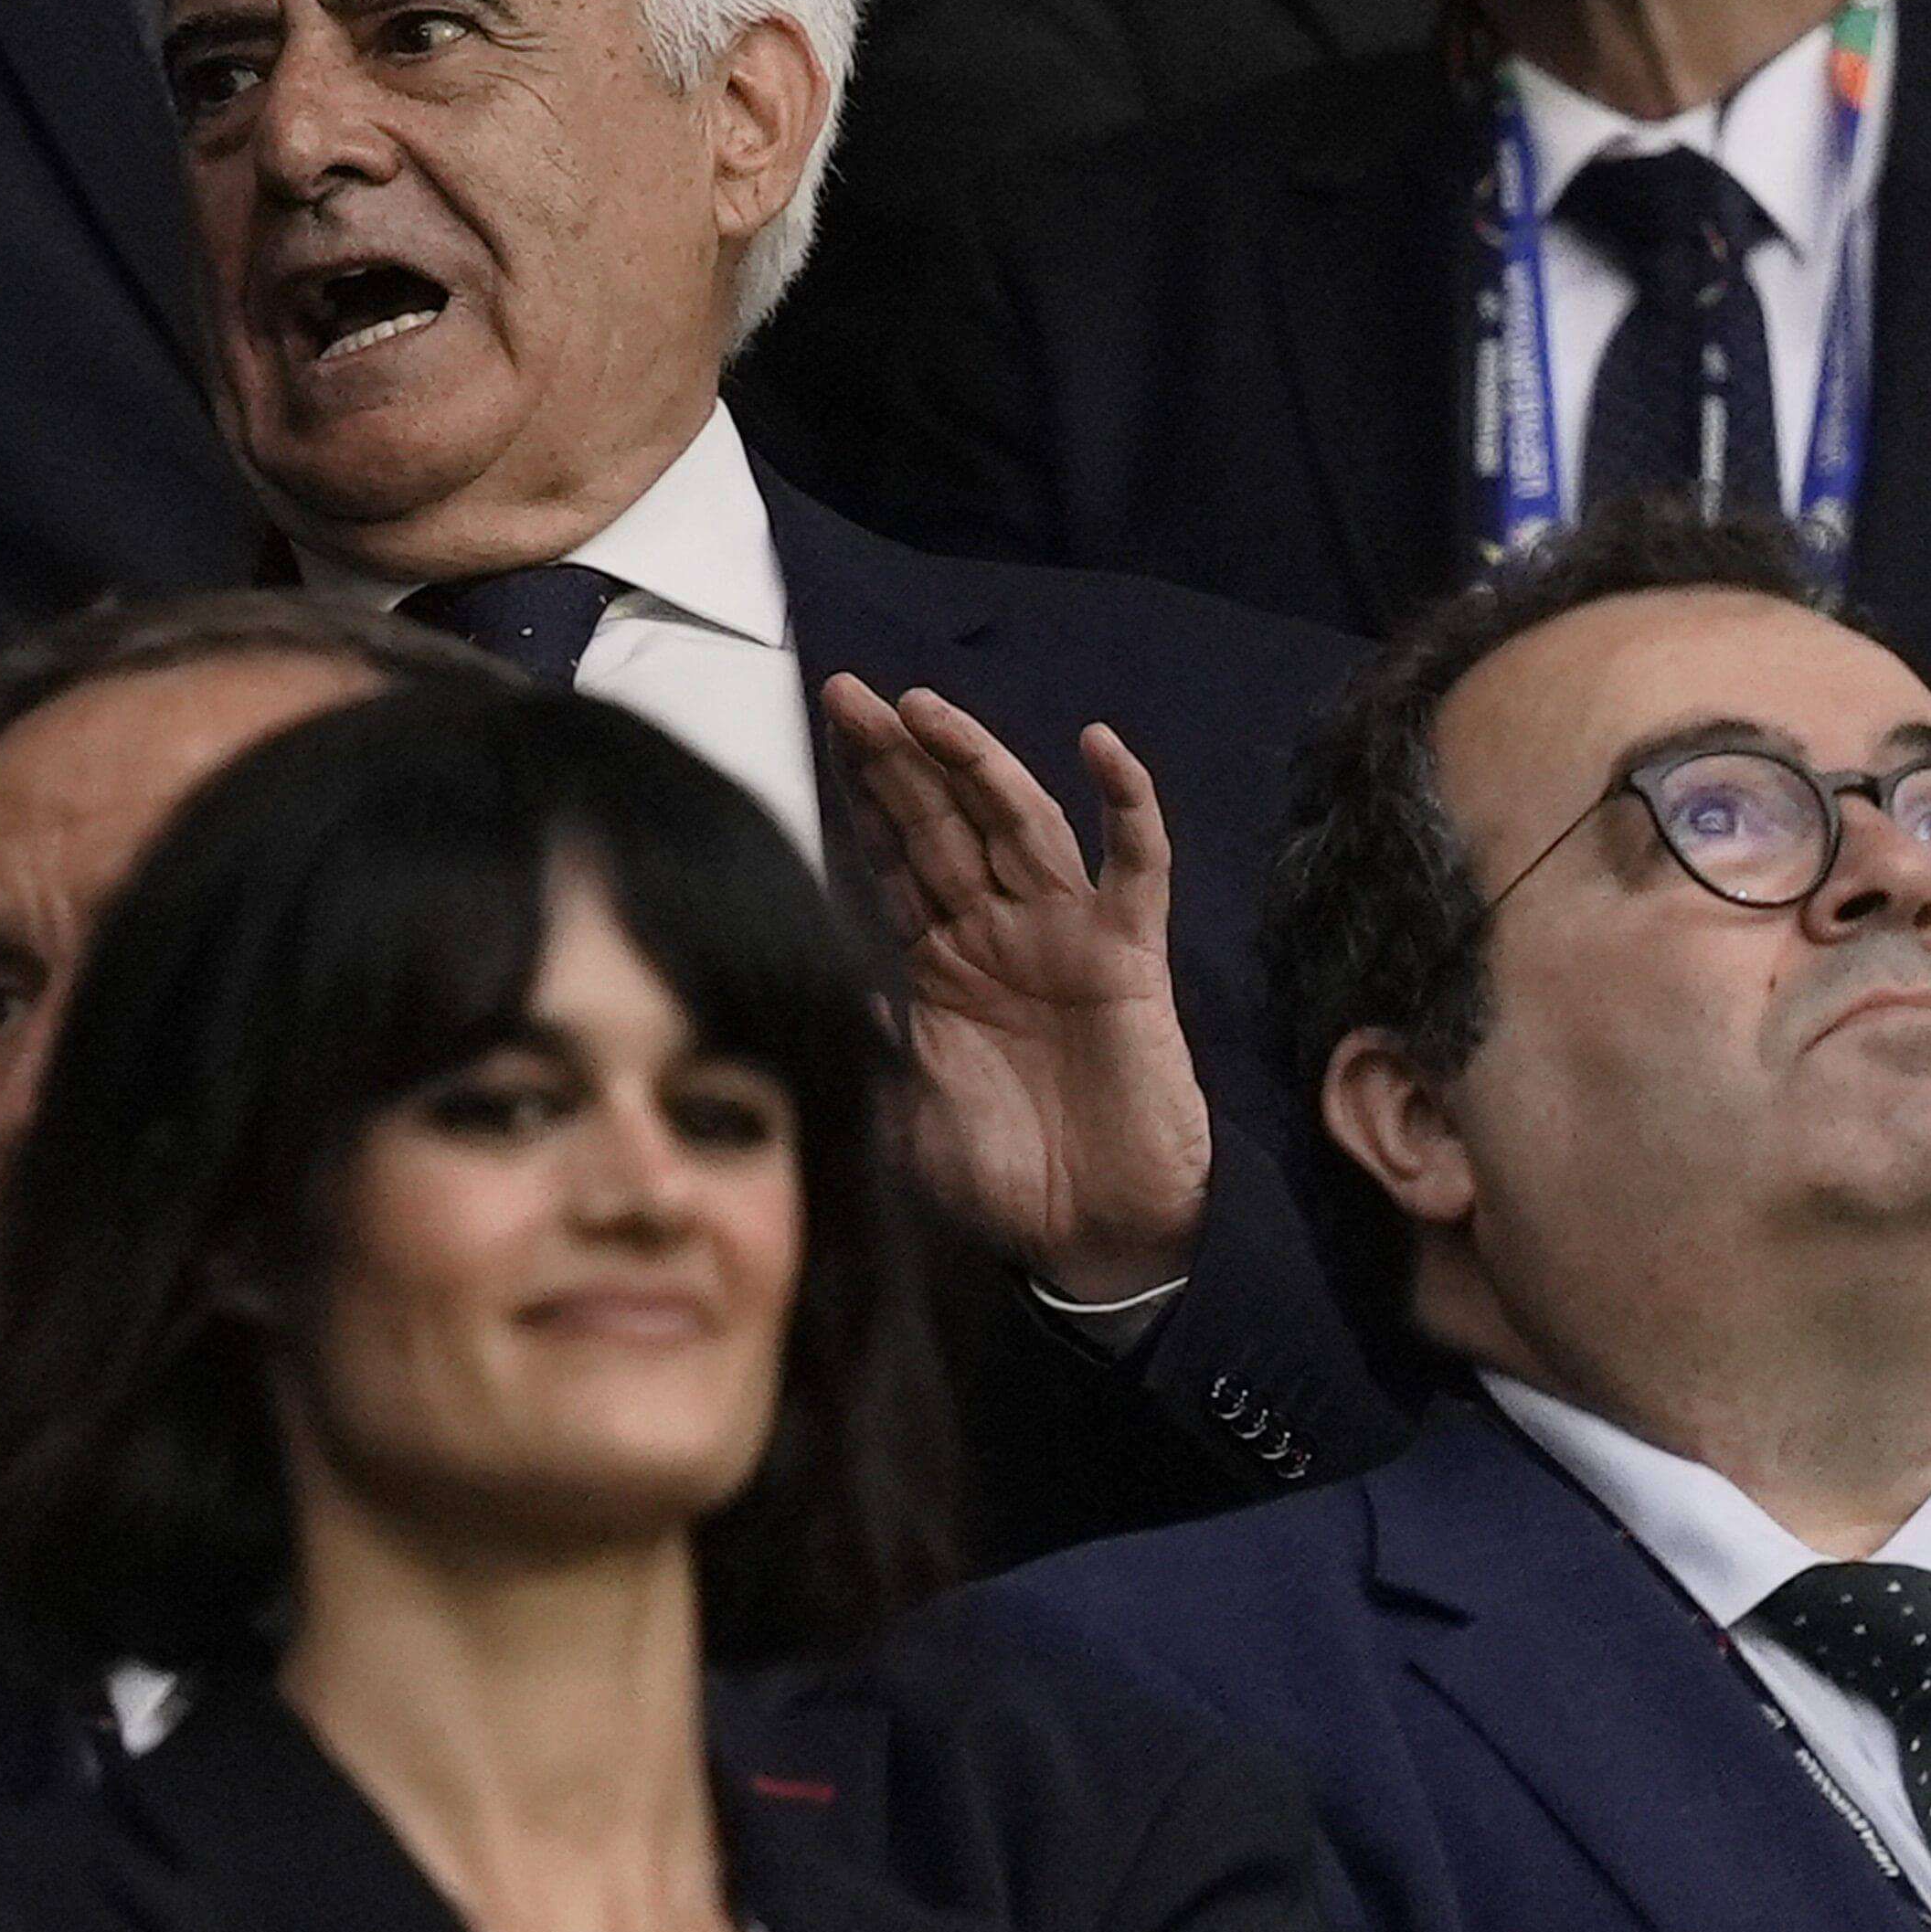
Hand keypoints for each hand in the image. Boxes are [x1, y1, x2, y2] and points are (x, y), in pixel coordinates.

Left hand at [825, 677, 1213, 1302]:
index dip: (858, 793)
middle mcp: (996, 931)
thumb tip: (794, 978)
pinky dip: (1127, 803)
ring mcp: (1064, 936)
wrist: (1087, 1238)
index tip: (815, 727)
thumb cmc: (997, 1176)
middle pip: (940, 821)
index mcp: (936, 958)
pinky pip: (1136, 866)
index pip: (890, 853)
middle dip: (894, 758)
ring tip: (922, 707)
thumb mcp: (896, 1101)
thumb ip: (856, 1033)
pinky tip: (1100, 744)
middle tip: (845, 693)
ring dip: (975, 762)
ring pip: (1018, 823)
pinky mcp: (1128, 957)